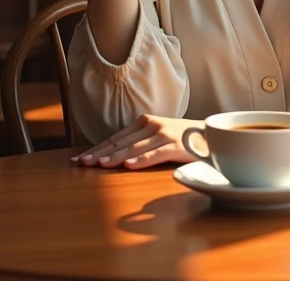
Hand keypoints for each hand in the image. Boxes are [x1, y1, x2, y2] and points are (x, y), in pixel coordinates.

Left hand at [72, 114, 202, 169]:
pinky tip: (128, 166)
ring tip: (98, 165)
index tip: (78, 159)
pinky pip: (154, 154)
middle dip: (98, 154)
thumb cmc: (180, 139)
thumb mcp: (156, 137)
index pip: (115, 137)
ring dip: (114, 157)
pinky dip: (140, 160)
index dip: (96, 148)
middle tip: (81, 163)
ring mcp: (162, 134)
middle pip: (120, 142)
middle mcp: (150, 125)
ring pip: (133, 149)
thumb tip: (112, 157)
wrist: (211, 134)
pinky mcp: (174, 145)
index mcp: (143, 122)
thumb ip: (138, 143)